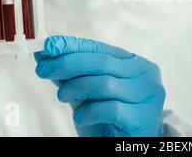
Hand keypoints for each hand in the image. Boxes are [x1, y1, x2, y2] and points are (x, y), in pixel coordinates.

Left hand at [35, 35, 165, 136]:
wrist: (126, 147)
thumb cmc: (109, 119)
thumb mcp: (87, 93)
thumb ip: (70, 74)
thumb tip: (44, 53)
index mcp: (135, 63)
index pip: (102, 48)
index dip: (74, 45)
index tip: (49, 45)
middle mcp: (146, 76)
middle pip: (102, 62)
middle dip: (68, 63)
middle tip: (44, 69)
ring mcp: (148, 96)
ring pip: (105, 83)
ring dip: (76, 88)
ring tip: (62, 96)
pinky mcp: (143, 118)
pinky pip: (110, 109)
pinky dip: (88, 112)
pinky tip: (80, 117)